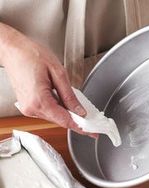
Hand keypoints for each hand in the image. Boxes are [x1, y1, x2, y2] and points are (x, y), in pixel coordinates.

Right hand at [0, 23, 96, 137]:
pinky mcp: (28, 106)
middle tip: (90, 119)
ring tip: (77, 106)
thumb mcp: (58, 73)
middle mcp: (31, 108)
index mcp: (39, 101)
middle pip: (60, 120)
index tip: (92, 132)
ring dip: (67, 113)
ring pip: (54, 117)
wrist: (12, 50)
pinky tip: (64, 102)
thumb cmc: (31, 55)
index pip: (65, 120)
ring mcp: (28, 108)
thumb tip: (80, 111)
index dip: (81, 127)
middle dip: (76, 120)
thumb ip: (69, 96)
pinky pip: (48, 111)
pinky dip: (58, 109)